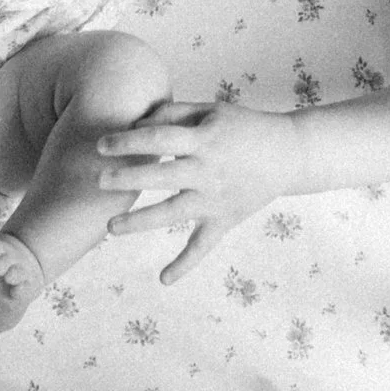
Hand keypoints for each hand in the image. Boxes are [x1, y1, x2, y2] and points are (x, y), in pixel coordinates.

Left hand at [93, 101, 303, 282]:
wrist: (289, 154)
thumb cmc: (244, 127)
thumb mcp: (212, 111)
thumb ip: (173, 113)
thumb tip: (134, 124)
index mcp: (204, 140)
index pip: (160, 138)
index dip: (129, 141)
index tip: (101, 145)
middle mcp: (208, 171)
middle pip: (162, 176)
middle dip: (129, 178)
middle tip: (99, 182)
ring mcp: (216, 199)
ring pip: (174, 213)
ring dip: (141, 221)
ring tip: (110, 228)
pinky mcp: (225, 220)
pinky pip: (204, 245)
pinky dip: (185, 264)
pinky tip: (163, 280)